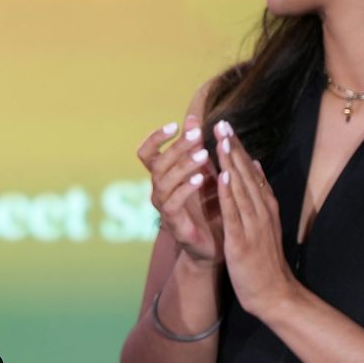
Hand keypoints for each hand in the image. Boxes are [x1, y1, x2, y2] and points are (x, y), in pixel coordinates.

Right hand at [137, 119, 220, 262]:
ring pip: (162, 181)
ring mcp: (163, 207)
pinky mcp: (173, 224)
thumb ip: (196, 148)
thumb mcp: (204, 172)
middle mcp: (158, 190)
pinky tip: (201, 178)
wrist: (216, 245)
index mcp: (163, 177)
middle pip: (156, 163)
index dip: (156, 137)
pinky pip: (172, 203)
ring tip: (204, 154)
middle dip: (176, 146)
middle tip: (197, 134)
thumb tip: (194, 117)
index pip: (147, 153)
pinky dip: (185, 188)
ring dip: (182, 165)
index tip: (175, 124)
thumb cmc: (209, 206)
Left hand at [215, 121, 298, 318]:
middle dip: (233, 148)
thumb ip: (259, 196)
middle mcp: (261, 211)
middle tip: (221, 123)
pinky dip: (228, 193)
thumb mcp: (265, 223)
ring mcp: (253, 224)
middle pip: (246, 174)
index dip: (238, 149)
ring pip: (240, 188)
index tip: (227, 127)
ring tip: (221, 140)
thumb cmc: (265, 260)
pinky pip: (234, 213)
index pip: (250, 172)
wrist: (274, 293)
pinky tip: (221, 176)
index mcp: (265, 207)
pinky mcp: (242, 240)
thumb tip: (254, 166)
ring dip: (230, 163)